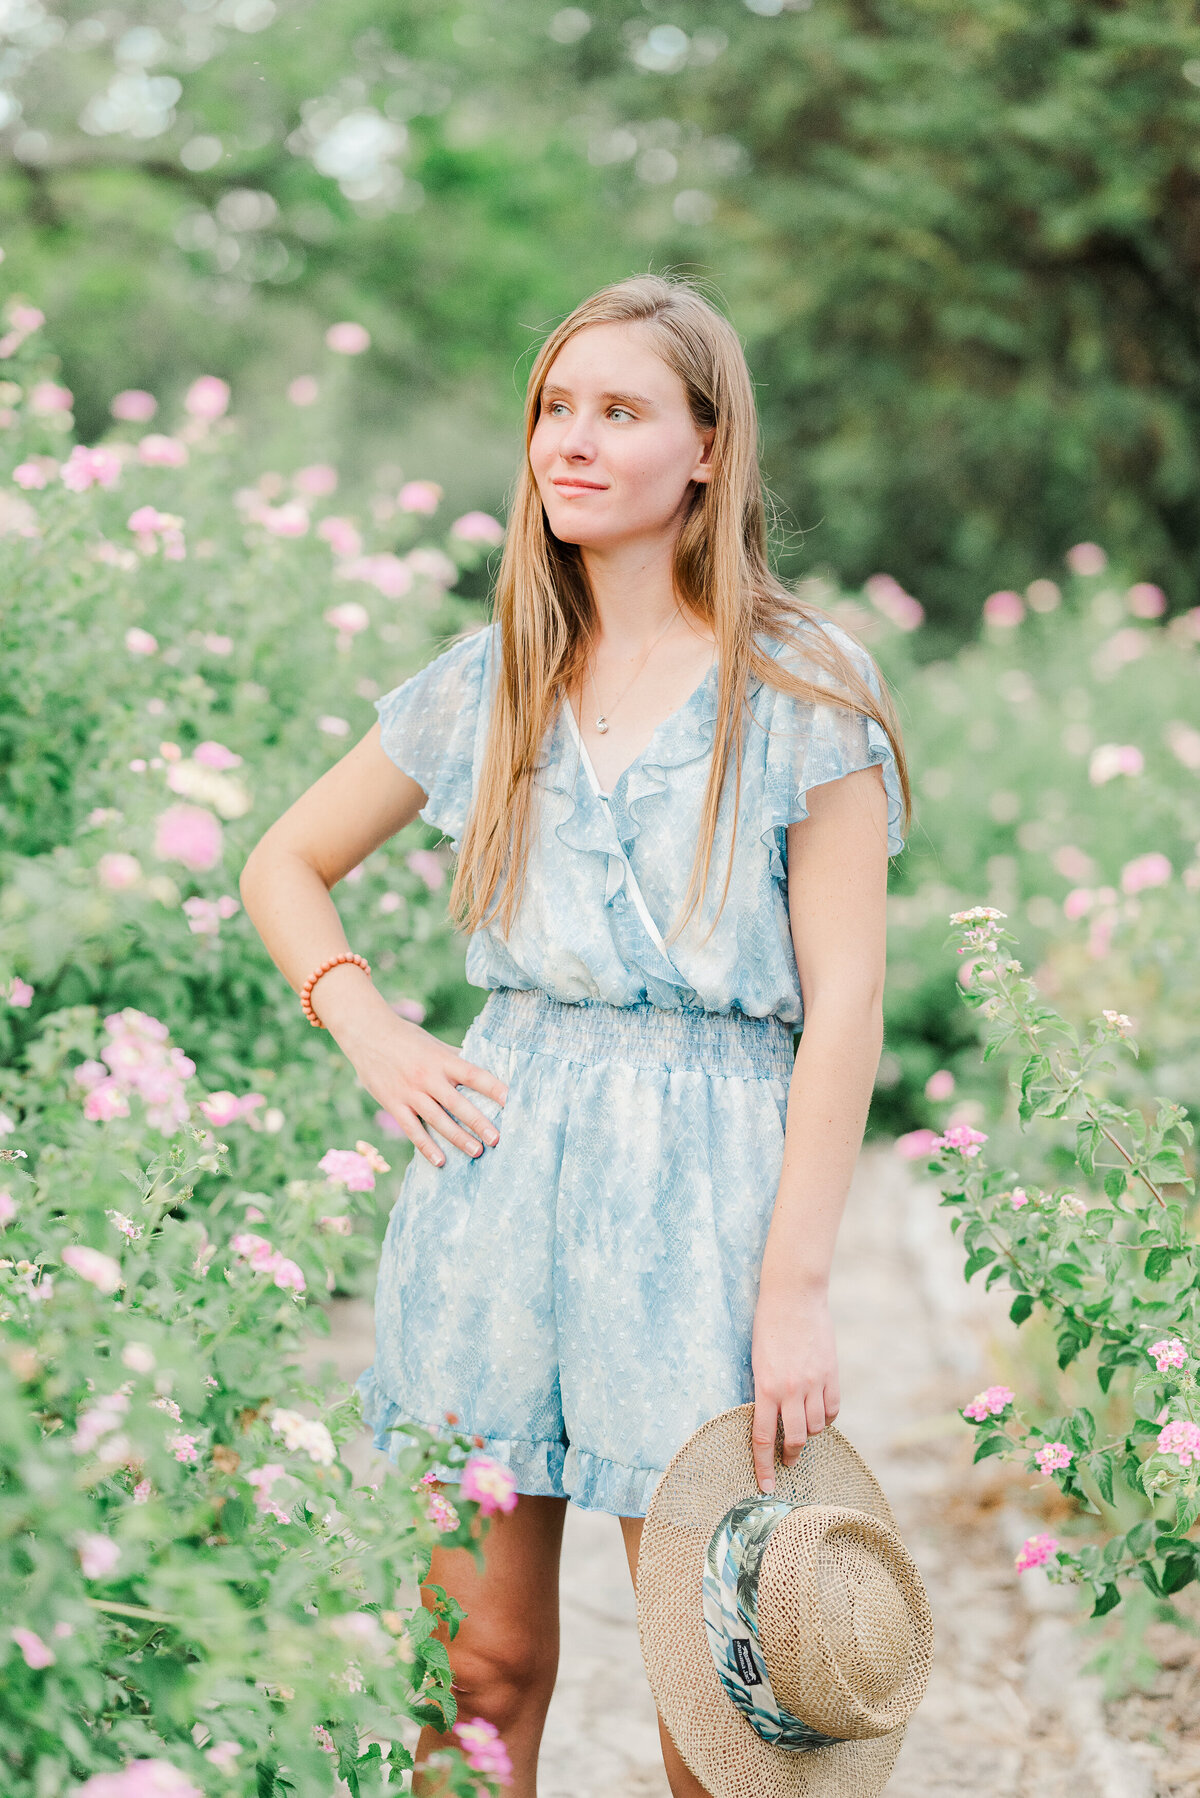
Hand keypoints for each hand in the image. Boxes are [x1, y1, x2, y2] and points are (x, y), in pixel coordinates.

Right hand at [325, 983, 506, 1169]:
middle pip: (458, 1103)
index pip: (474, 1075)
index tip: (512, 1100)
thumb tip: (483, 1067)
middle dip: (479, 1122)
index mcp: (442, 1060)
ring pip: (438, 1120)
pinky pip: (413, 1129)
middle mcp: (428, 1077)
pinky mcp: (394, 1103)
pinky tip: (441, 1161)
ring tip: (476, 1152)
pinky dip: (426, 1147)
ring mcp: (410, 1092)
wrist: (367, 1032)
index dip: (494, 1088)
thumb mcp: (434, 1044)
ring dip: (458, 1138)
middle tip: (497, 1139)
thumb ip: (456, 1058)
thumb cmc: (405, 1037)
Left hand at [750, 1281, 839, 1494]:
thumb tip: (769, 1418)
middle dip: (790, 1456)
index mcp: (765, 1387)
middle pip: (794, 1439)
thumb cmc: (767, 1324)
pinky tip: (820, 1416)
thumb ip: (764, 1390)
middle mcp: (791, 1389)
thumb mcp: (757, 1360)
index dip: (763, 1466)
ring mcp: (814, 1382)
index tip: (765, 1487)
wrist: (793, 1295)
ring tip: (802, 1431)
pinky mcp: (831, 1374)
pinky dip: (827, 1418)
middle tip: (787, 1461)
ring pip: (816, 1427)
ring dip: (809, 1434)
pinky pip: (833, 1409)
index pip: (763, 1438)